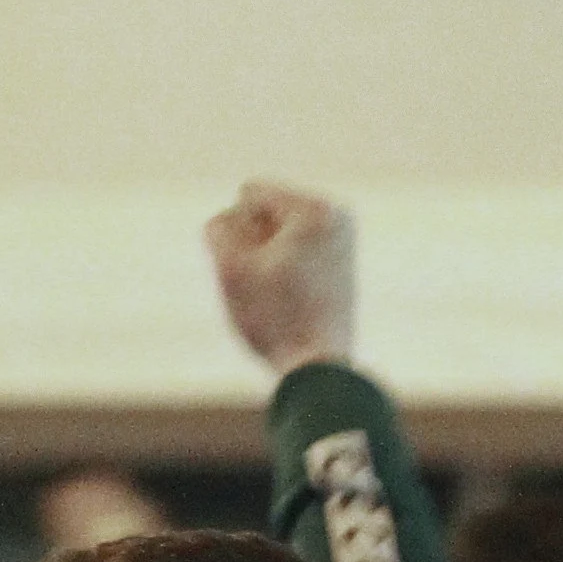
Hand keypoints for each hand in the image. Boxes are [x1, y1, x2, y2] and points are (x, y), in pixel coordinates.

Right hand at [206, 183, 355, 375]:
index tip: (259, 269)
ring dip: (265, 257)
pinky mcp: (342, 259)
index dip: (237, 233)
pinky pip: (293, 249)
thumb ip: (218, 228)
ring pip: (276, 233)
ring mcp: (344, 236)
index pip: (249, 196)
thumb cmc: (275, 317)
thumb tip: (228, 220)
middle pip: (265, 212)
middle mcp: (337, 214)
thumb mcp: (229, 268)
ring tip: (282, 292)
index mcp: (315, 208)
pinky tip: (293, 296)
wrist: (317, 365)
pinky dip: (283, 267)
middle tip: (272, 285)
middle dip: (254, 242)